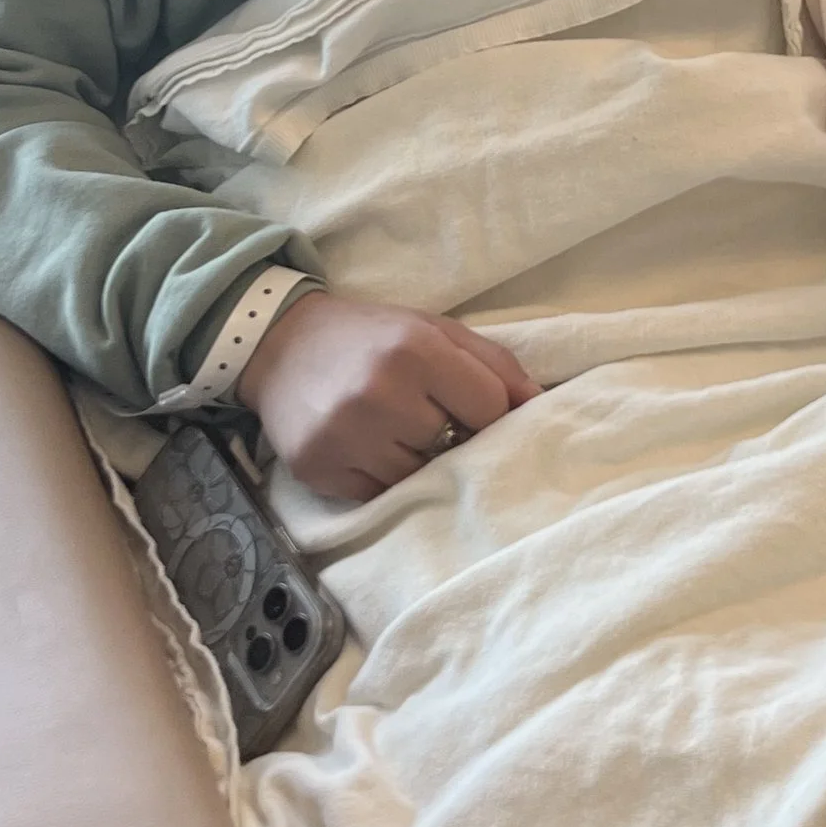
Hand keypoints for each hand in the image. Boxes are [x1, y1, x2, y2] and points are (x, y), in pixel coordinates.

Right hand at [241, 289, 538, 501]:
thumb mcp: (435, 330)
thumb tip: (545, 405)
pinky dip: (381, 478)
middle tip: (426, 416)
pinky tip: (366, 446)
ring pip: (418, 479)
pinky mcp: (319, 470)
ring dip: (416, 461)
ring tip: (394, 430)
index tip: (471, 407)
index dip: (489, 412)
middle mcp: (379, 394)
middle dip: (450, 437)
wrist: (280, 345)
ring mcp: (345, 437)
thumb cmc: (372, 337)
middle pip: (455, 448)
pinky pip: (378, 496)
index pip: (491, 409)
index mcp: (415, 350)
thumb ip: (495, 364)